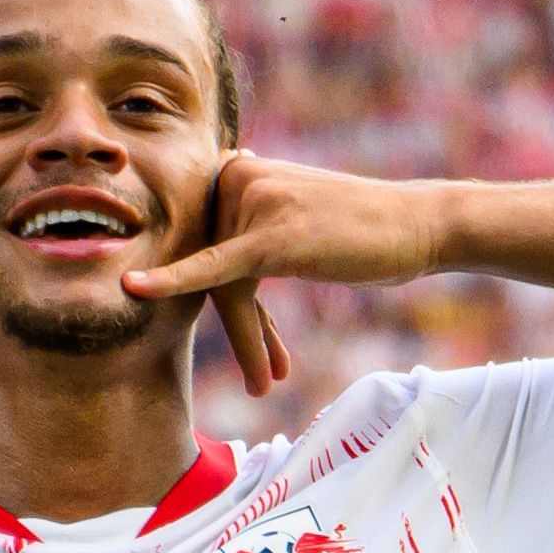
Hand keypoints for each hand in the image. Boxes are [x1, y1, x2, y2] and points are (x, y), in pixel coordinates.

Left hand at [121, 154, 443, 395]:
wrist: (418, 223)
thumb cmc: (364, 228)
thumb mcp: (296, 213)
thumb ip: (255, 214)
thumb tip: (226, 206)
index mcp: (236, 170)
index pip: (211, 243)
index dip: (230, 300)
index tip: (260, 343)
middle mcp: (236, 176)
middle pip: (214, 269)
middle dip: (244, 330)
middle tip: (267, 375)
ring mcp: (252, 201)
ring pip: (224, 286)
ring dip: (246, 340)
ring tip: (266, 382)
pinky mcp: (268, 234)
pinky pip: (214, 269)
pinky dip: (173, 282)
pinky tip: (135, 290)